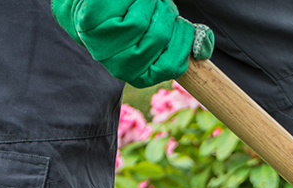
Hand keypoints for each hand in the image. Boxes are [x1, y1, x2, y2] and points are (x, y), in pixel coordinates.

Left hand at [51, 0, 213, 87]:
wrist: (93, 5)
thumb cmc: (134, 15)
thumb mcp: (165, 30)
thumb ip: (186, 40)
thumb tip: (203, 48)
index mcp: (143, 75)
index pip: (174, 64)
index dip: (184, 38)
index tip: (179, 22)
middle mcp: (122, 68)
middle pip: (159, 37)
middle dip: (165, 13)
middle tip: (158, 4)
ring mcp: (103, 48)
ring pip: (141, 22)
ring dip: (149, 2)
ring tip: (143, 0)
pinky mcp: (89, 26)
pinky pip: (123, 9)